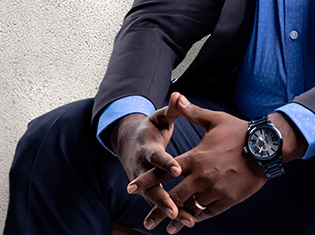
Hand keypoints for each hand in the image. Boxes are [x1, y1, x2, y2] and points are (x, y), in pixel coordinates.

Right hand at [111, 92, 183, 224]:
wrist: (128, 142)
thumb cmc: (150, 128)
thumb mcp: (158, 117)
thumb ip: (171, 109)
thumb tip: (179, 94)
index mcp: (147, 149)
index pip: (156, 157)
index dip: (166, 162)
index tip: (176, 170)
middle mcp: (141, 168)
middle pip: (151, 185)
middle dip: (162, 198)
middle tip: (175, 209)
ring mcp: (142, 181)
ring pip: (154, 198)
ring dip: (167, 210)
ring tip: (185, 220)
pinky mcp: (146, 189)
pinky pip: (157, 203)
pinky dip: (169, 211)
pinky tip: (185, 220)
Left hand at [128, 95, 266, 232]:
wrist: (265, 148)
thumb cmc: (239, 132)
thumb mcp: (215, 120)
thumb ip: (193, 113)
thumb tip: (177, 98)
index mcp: (196, 158)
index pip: (165, 171)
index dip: (147, 180)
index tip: (131, 188)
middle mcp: (202, 177)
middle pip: (174, 197)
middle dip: (158, 210)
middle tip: (147, 221)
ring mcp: (214, 191)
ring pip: (190, 209)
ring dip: (177, 219)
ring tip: (167, 228)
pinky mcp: (226, 200)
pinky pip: (207, 213)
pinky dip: (197, 217)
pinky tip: (190, 221)